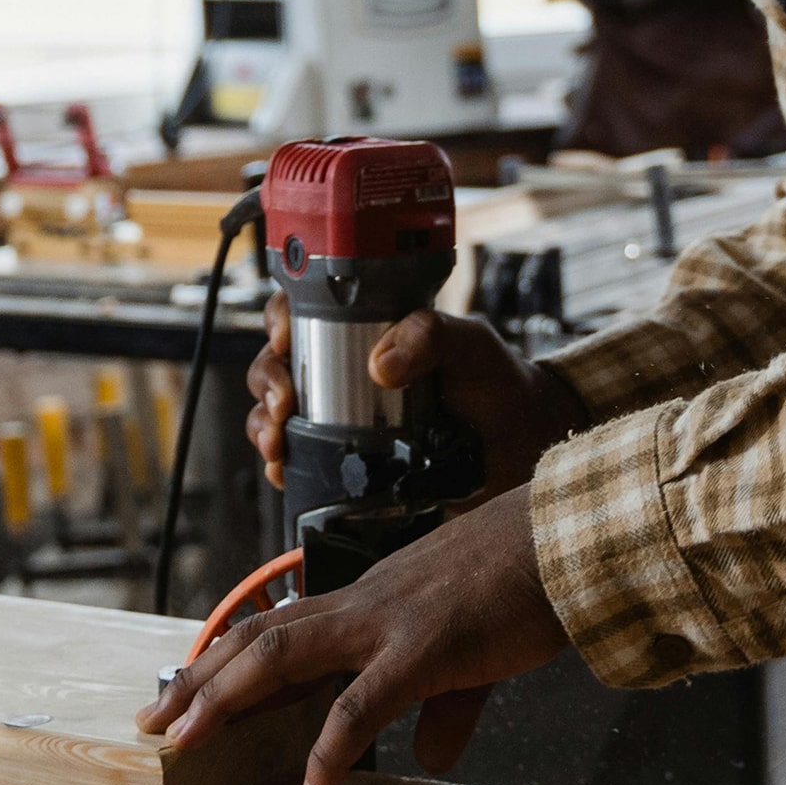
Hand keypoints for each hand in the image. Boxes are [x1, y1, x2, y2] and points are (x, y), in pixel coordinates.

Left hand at [135, 484, 569, 784]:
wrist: (569, 535)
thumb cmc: (525, 581)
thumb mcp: (472, 651)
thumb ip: (445, 707)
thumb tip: (431, 755)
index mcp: (367, 603)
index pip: (276, 628)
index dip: (224, 660)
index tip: (184, 691)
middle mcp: (360, 606)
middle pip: (256, 640)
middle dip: (198, 681)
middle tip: (151, 722)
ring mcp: (386, 624)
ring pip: (281, 658)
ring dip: (226, 701)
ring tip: (185, 744)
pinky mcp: (424, 650)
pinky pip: (362, 706)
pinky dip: (330, 751)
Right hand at [247, 300, 588, 506]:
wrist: (521, 451)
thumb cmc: (498, 387)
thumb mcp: (472, 345)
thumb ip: (432, 334)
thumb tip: (380, 364)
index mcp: (364, 333)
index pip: (303, 314)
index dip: (280, 321)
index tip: (284, 339)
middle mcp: (341, 376)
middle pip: (277, 366)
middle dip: (267, 383)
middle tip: (285, 402)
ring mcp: (338, 422)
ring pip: (275, 416)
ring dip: (264, 426)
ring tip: (279, 443)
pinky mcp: (343, 467)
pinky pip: (295, 464)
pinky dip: (280, 467)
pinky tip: (285, 470)